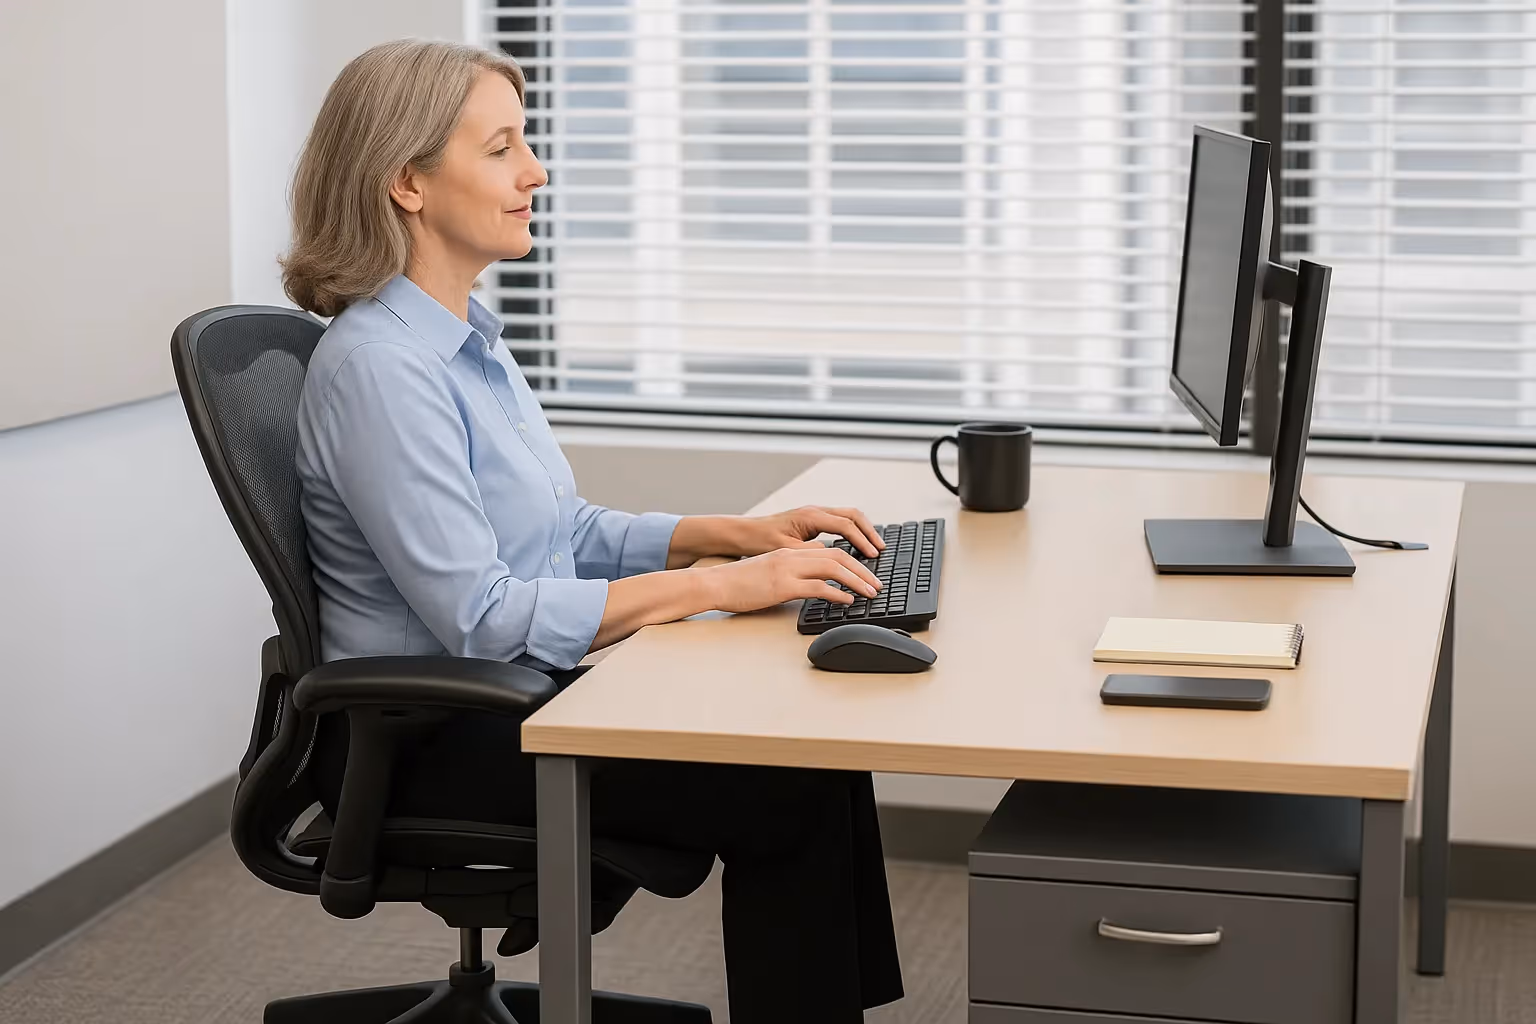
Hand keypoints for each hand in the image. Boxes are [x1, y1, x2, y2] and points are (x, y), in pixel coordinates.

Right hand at [702, 546, 881, 613]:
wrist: (714, 584)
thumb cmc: (738, 583)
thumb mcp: (770, 572)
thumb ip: (791, 573)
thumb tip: (813, 585)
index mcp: (790, 552)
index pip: (830, 550)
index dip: (853, 561)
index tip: (866, 574)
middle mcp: (792, 556)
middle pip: (838, 556)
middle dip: (862, 570)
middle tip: (877, 584)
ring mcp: (787, 569)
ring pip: (833, 568)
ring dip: (857, 580)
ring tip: (870, 592)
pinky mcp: (782, 586)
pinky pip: (818, 587)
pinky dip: (837, 593)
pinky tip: (847, 601)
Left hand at [743, 505, 886, 558]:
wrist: (745, 533)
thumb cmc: (761, 541)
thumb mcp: (785, 550)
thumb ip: (809, 552)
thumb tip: (831, 554)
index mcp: (810, 517)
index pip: (846, 526)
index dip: (862, 541)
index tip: (873, 556)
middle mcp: (814, 511)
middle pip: (852, 515)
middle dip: (869, 532)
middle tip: (881, 549)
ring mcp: (814, 514)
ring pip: (848, 516)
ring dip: (863, 530)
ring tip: (874, 546)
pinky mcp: (812, 520)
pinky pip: (840, 521)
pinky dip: (853, 530)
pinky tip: (856, 544)